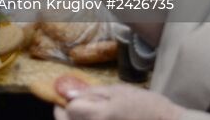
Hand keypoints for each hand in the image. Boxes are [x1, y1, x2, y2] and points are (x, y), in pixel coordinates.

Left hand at [56, 84, 182, 119]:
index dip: (62, 103)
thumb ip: (92, 93)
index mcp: (98, 116)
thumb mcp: (119, 92)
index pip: (67, 111)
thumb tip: (68, 94)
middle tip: (71, 106)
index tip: (65, 97)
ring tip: (86, 113)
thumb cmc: (147, 106)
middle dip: (65, 116)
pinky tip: (98, 118)